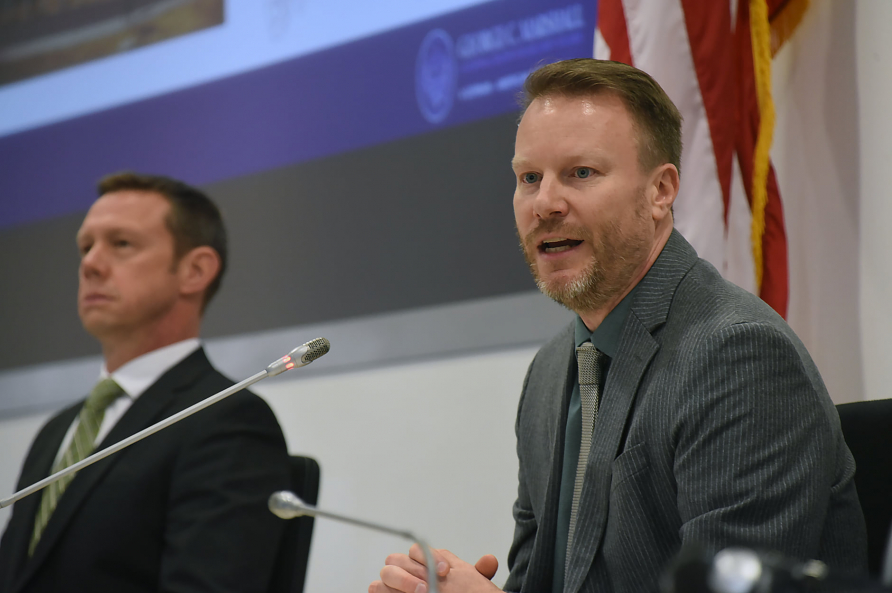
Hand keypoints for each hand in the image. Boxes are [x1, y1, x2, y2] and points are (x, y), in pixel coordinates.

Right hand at [369, 544, 499, 592]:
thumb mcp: (469, 585)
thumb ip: (478, 574)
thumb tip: (490, 561)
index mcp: (422, 561)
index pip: (418, 549)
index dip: (430, 557)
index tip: (445, 571)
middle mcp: (404, 569)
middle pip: (396, 558)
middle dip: (412, 571)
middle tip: (429, 585)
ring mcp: (391, 584)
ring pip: (385, 574)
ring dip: (401, 582)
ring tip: (420, 592)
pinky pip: (375, 589)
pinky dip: (383, 591)